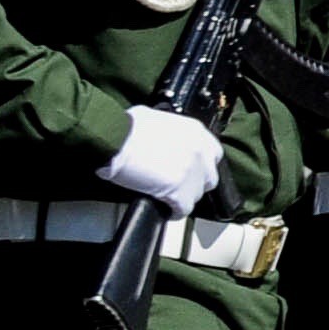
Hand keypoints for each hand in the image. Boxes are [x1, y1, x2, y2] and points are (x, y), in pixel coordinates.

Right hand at [102, 104, 222, 214]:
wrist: (115, 140)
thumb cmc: (127, 127)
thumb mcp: (154, 118)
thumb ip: (166, 131)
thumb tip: (160, 139)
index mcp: (196, 132)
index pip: (213, 154)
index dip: (200, 165)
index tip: (190, 169)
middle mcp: (200, 152)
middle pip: (208, 177)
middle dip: (194, 182)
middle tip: (179, 184)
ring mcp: (192, 173)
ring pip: (196, 194)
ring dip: (184, 197)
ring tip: (170, 198)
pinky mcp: (179, 192)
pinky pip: (183, 209)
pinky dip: (175, 211)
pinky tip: (168, 211)